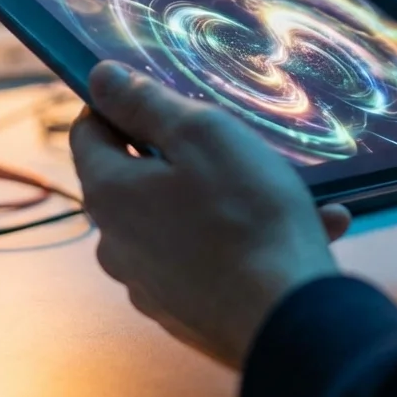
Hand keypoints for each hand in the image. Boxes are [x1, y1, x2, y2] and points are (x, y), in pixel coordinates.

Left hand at [69, 61, 348, 368]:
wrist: (287, 319)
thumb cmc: (247, 218)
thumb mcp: (203, 135)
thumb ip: (148, 103)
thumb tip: (101, 78)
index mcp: (109, 195)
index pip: (88, 133)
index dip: (120, 105)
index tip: (160, 94)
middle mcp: (116, 244)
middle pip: (137, 179)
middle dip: (184, 156)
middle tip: (235, 144)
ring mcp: (150, 285)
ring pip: (182, 221)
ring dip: (229, 200)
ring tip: (290, 193)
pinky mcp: (186, 313)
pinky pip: (210, 261)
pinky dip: (246, 241)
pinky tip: (309, 228)